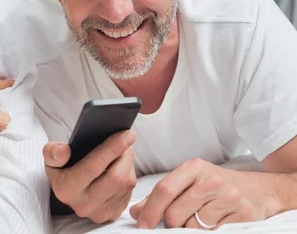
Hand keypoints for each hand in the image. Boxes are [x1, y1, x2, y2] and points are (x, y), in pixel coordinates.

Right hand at [45, 130, 136, 222]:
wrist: (68, 191)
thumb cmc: (62, 169)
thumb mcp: (50, 157)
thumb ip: (53, 152)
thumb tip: (64, 151)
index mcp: (67, 189)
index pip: (93, 167)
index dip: (112, 149)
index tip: (127, 135)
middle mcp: (84, 204)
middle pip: (117, 177)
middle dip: (125, 155)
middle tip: (126, 139)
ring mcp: (100, 212)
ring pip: (127, 184)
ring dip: (129, 164)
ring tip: (122, 152)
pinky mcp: (113, 214)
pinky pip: (129, 192)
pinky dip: (129, 176)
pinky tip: (121, 168)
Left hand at [130, 158, 282, 229]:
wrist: (259, 190)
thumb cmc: (217, 186)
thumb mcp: (190, 182)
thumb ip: (162, 195)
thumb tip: (136, 211)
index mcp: (194, 168)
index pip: (163, 190)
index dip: (149, 211)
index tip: (142, 224)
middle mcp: (211, 180)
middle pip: (175, 213)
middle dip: (169, 224)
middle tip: (175, 224)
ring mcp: (229, 197)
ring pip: (192, 227)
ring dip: (189, 230)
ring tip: (197, 221)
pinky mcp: (244, 215)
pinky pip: (213, 233)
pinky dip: (208, 233)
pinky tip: (213, 224)